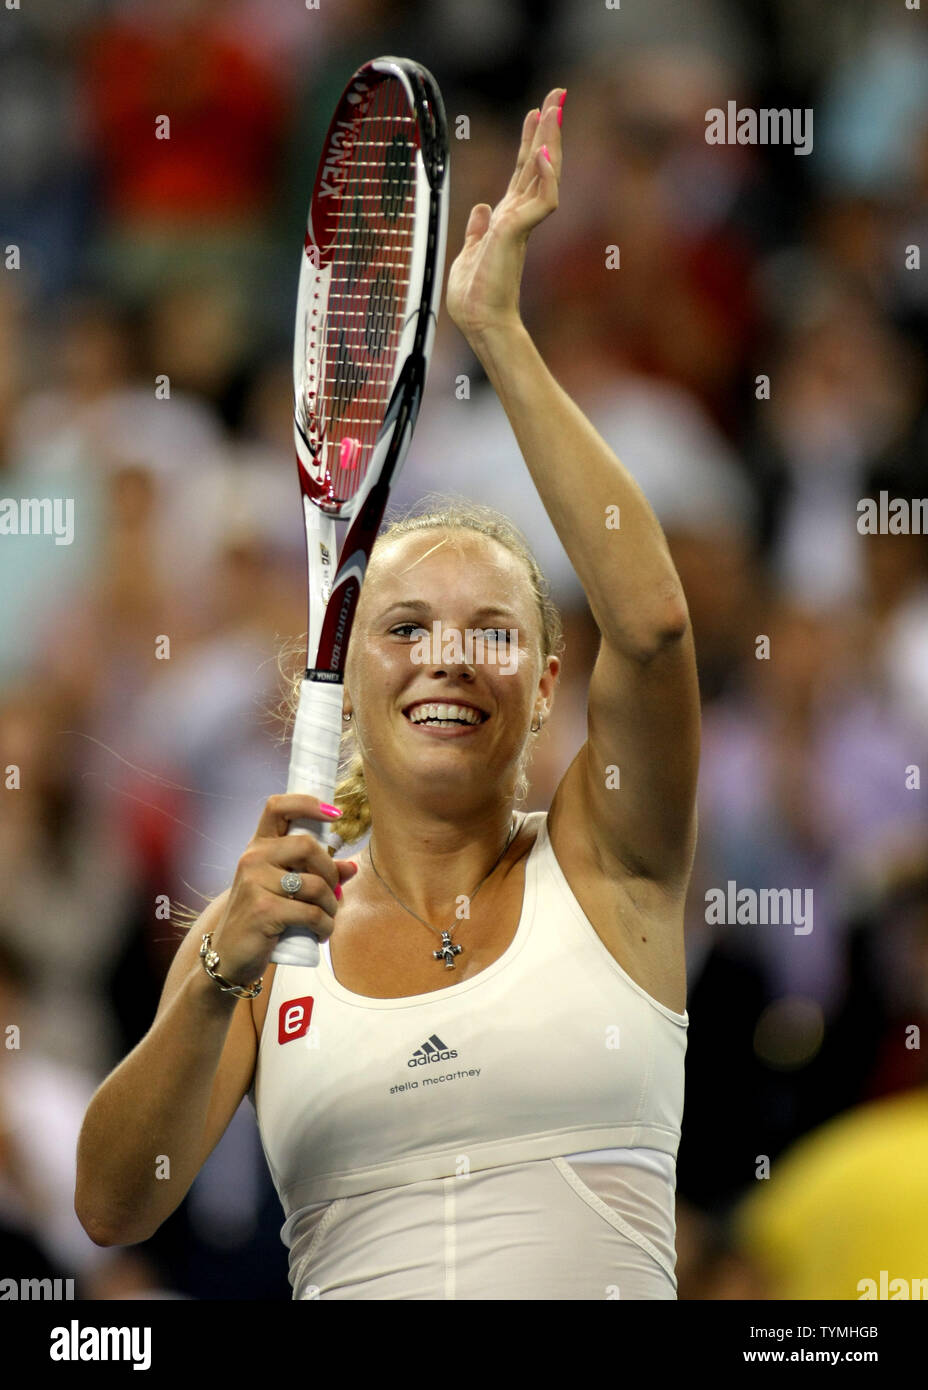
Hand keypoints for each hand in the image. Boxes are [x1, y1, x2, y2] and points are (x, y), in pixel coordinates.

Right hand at [210, 794, 358, 984]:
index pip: (277, 807)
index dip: (308, 804)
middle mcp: (253, 858)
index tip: (335, 813)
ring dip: (331, 905)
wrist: (228, 956)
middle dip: (330, 871)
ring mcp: (255, 883)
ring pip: (315, 884)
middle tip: (333, 894)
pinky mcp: (263, 910)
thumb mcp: (285, 890)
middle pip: (307, 846)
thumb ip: (316, 874)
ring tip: (327, 918)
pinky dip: (324, 925)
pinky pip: (311, 913)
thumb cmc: (261, 918)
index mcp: (258, 847)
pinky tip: (320, 933)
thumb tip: (351, 866)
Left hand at [446, 86, 564, 345]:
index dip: (530, 141)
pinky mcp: (516, 235)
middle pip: (538, 164)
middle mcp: (518, 217)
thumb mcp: (469, 253)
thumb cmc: (475, 298)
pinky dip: (545, 178)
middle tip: (557, 94)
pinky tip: (545, 156)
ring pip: (543, 175)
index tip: (536, 113)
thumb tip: (480, 210)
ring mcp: (520, 225)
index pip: (523, 172)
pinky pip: (540, 202)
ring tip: (554, 110)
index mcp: (507, 219)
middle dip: (547, 128)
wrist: (479, 322)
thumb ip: (477, 230)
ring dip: (550, 142)